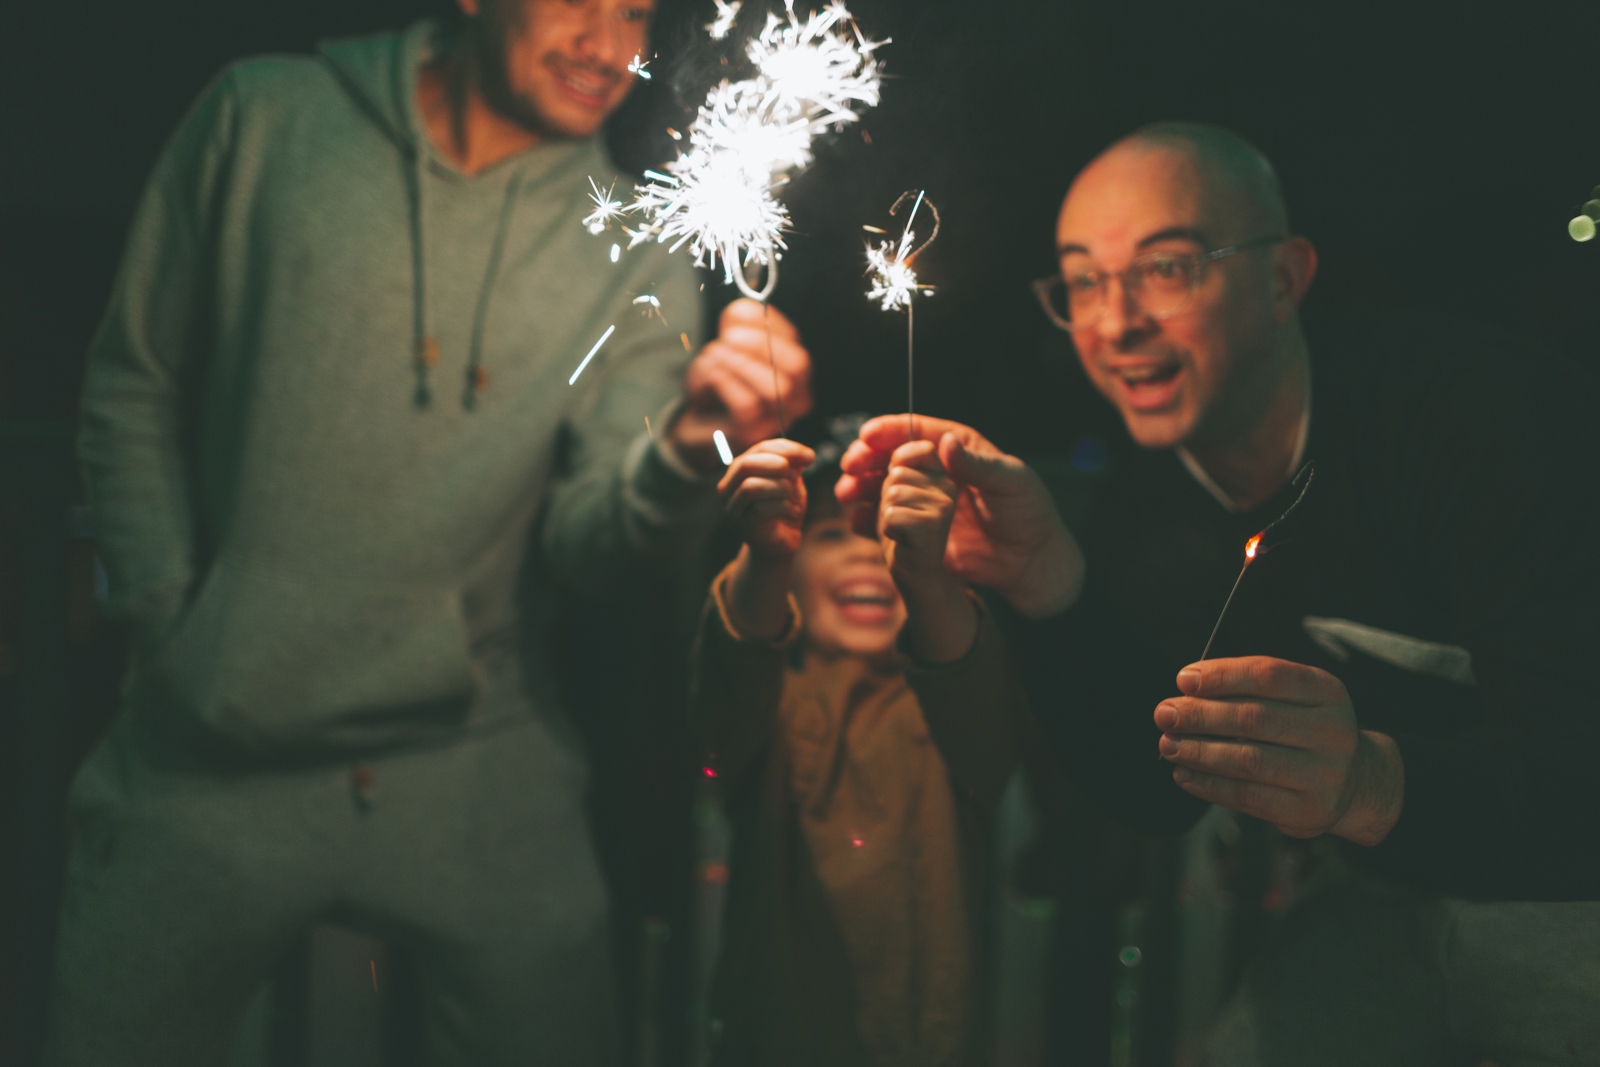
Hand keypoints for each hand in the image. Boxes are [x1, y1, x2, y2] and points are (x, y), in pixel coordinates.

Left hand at [671, 300, 812, 474]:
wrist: (698, 422)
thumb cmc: (720, 379)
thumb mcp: (728, 342)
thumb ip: (739, 321)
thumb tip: (741, 311)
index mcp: (798, 372)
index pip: (797, 345)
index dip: (770, 326)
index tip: (739, 314)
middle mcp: (798, 398)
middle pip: (797, 367)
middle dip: (761, 345)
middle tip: (728, 336)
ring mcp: (778, 419)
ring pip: (775, 388)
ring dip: (740, 364)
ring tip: (715, 354)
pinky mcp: (754, 434)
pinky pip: (748, 405)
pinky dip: (726, 382)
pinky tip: (711, 372)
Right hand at [717, 438, 813, 641]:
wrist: (782, 541)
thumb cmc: (784, 506)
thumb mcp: (791, 480)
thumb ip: (794, 464)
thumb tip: (806, 455)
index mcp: (740, 470)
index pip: (759, 449)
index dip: (786, 449)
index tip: (810, 457)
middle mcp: (729, 487)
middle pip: (745, 465)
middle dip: (777, 466)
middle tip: (797, 476)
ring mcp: (733, 508)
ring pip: (751, 487)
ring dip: (781, 488)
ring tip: (795, 496)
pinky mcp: (744, 526)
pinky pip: (761, 509)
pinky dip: (784, 506)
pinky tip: (793, 511)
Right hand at [838, 415, 1084, 617]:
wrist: (1031, 562)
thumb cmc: (1029, 514)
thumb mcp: (1012, 481)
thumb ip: (977, 464)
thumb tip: (946, 443)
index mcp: (958, 450)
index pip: (917, 432)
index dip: (889, 431)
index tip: (866, 435)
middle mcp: (935, 473)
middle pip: (890, 457)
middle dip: (866, 459)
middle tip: (850, 466)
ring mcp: (924, 502)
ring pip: (881, 488)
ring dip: (859, 488)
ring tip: (847, 494)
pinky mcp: (918, 532)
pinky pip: (885, 522)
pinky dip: (867, 519)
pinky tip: (857, 520)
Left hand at [1155, 657, 1404, 845]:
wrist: (1354, 784)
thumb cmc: (1304, 731)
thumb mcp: (1294, 699)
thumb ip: (1248, 691)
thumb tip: (1187, 693)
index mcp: (1328, 692)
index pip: (1269, 675)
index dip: (1222, 675)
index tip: (1183, 680)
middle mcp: (1333, 731)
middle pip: (1254, 718)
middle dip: (1201, 715)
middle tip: (1165, 713)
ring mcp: (1324, 775)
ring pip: (1248, 760)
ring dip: (1198, 751)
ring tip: (1168, 744)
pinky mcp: (1307, 810)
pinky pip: (1248, 796)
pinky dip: (1208, 785)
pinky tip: (1184, 774)